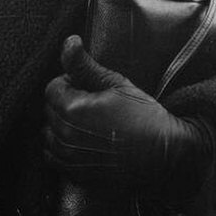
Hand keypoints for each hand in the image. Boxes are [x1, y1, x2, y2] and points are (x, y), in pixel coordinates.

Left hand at [44, 35, 213, 194]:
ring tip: (88, 125)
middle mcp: (64, 134)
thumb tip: (69, 41)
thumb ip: (84, 64)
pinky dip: (61, 149)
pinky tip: (83, 143)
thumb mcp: (115, 84)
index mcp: (71, 109)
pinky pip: (53, 157)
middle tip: (93, 106)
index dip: (70, 84)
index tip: (88, 89)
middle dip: (65, 104)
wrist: (166, 155)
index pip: (52, 87)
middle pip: (49, 110)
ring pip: (49, 134)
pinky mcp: (75, 174)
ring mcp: (69, 157)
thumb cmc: (144, 117)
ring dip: (61, 126)